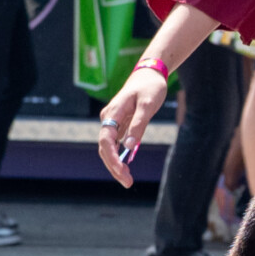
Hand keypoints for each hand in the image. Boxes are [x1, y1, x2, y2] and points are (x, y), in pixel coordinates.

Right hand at [96, 66, 169, 188]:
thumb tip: (128, 147)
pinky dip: (118, 157)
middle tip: (128, 183)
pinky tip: (126, 167)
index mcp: (113, 113)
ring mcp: (111, 121)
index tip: (122, 171)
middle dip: (114, 167)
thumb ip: (139, 125)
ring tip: (127, 180)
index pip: (106, 140)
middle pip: (104, 148)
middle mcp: (108, 118)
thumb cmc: (150, 87)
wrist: (149, 73)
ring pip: (108, 147)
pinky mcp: (117, 123)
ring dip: (115, 164)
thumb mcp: (148, 104)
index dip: (111, 158)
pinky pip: (114, 143)